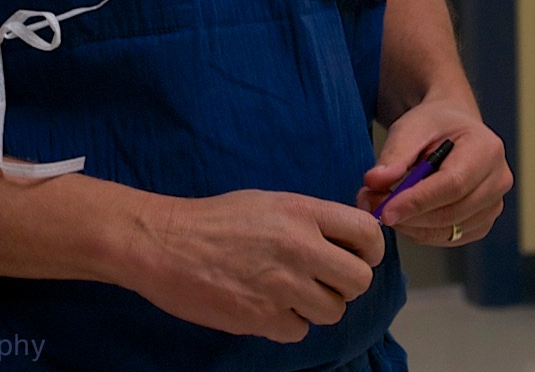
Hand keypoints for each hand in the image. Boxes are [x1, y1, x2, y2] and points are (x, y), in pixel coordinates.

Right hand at [122, 189, 384, 343]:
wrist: (165, 242)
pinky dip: (286, 323)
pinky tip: (264, 305)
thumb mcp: (267, 203)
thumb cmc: (214, 219)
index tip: (356, 255)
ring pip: (332, 311)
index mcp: (301, 212)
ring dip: (315, 306)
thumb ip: (307, 221)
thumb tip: (342, 243)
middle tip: (320, 279)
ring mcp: (282, 285)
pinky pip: (299, 331)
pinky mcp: (263, 317)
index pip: (367, 233)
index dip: (369, 250)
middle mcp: (299, 247)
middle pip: (359, 281)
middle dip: (344, 284)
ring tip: (287, 291)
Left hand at [356, 100, 512, 246]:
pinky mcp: (483, 222)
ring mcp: (494, 205)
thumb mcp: (411, 126)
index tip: (385, 211)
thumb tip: (374, 182)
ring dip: (412, 226)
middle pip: (453, 211)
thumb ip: (394, 154)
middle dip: (409, 215)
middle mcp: (498, 180)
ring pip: (450, 229)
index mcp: (486, 149)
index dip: (418, 201)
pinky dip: (423, 232)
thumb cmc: (434, 123)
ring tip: (382, 207)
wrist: (453, 127)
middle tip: (372, 207)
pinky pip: (451, 237)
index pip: (453, 184)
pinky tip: (403, 215)